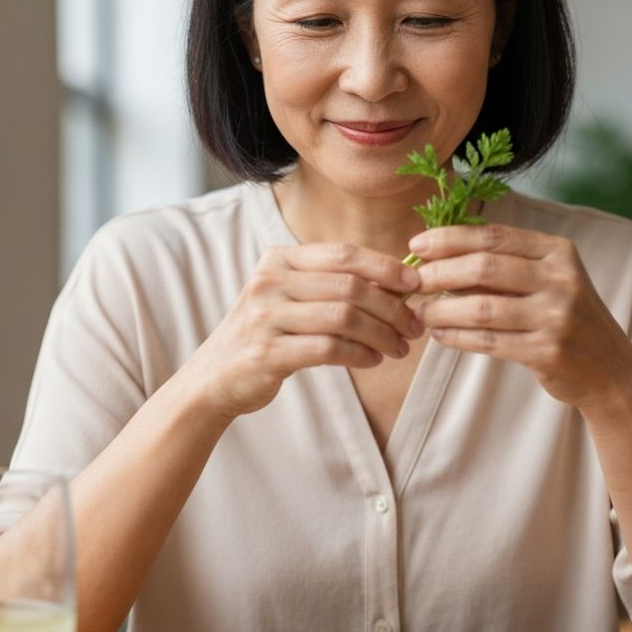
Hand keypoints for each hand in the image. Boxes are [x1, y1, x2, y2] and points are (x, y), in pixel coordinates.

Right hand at [181, 243, 422, 420]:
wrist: (214, 378)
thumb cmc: (266, 334)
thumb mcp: (289, 297)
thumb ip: (330, 285)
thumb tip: (397, 283)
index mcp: (279, 260)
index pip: (344, 254)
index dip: (386, 267)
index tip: (417, 283)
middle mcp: (270, 281)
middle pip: (350, 286)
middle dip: (392, 307)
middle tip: (414, 326)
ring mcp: (266, 316)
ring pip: (344, 317)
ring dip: (382, 334)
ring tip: (399, 348)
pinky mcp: (267, 352)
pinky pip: (329, 348)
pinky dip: (360, 354)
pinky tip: (374, 360)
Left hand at [410, 224, 631, 407]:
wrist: (610, 370)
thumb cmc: (564, 318)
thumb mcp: (546, 281)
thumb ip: (502, 266)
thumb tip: (436, 256)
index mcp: (558, 251)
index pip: (493, 236)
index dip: (449, 238)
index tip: (416, 244)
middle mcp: (561, 279)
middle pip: (484, 267)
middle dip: (439, 273)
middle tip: (411, 281)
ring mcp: (557, 316)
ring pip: (482, 308)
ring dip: (442, 309)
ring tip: (418, 312)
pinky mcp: (548, 351)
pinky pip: (488, 341)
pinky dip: (457, 336)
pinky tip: (439, 334)